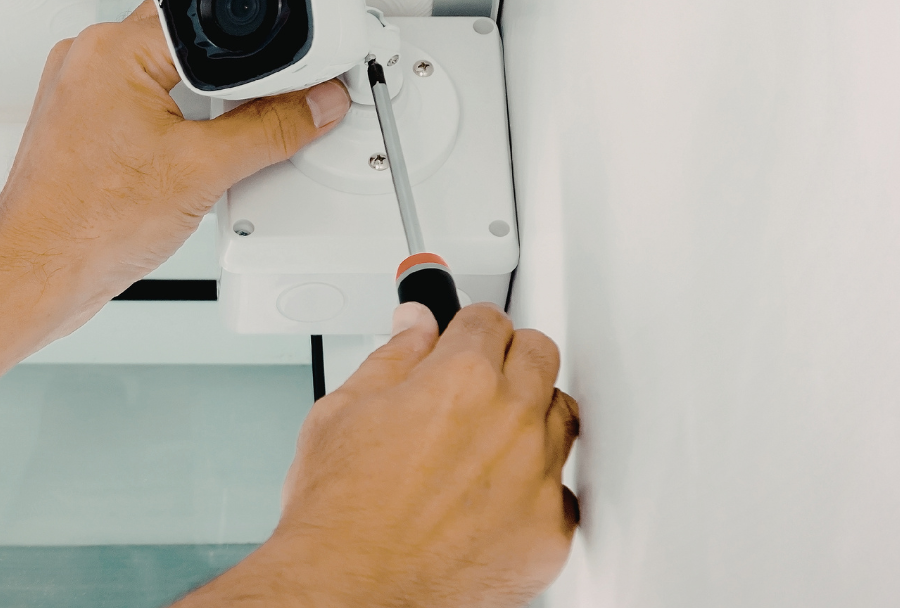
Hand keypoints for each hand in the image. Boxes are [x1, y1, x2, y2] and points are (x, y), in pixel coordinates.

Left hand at [0, 1, 350, 322]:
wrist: (37, 273)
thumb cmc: (86, 225)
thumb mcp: (203, 172)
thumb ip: (272, 130)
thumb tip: (314, 106)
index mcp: (114, 49)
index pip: (209, 20)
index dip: (259, 48)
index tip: (289, 77)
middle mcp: (88, 58)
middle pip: (187, 41)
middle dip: (228, 77)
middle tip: (249, 116)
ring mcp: (78, 89)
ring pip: (163, 71)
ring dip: (197, 101)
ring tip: (203, 146)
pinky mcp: (79, 121)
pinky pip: (138, 100)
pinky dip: (168, 122)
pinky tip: (177, 160)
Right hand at [187, 302, 579, 606]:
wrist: (348, 589)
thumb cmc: (338, 513)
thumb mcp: (342, 411)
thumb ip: (392, 357)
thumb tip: (415, 325)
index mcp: (461, 379)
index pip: (489, 319)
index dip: (467, 327)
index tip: (461, 339)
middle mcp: (510, 421)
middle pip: (540, 355)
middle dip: (507, 358)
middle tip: (476, 381)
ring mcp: (537, 479)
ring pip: (560, 418)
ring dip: (529, 419)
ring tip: (483, 444)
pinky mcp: (550, 533)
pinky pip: (561, 491)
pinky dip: (533, 490)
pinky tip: (493, 499)